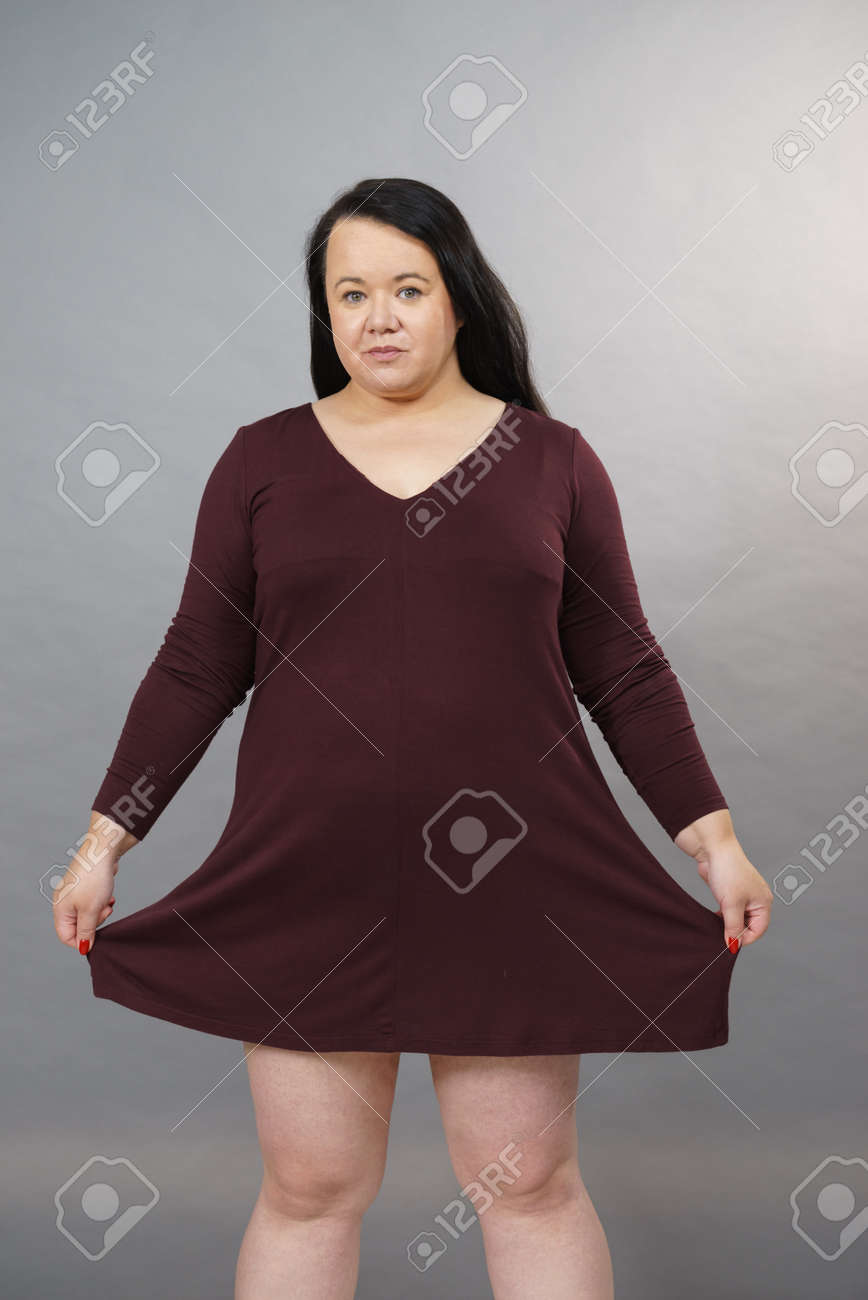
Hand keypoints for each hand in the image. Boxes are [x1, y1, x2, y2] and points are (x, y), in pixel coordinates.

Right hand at [53, 816, 129, 954]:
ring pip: (87, 913)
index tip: (97, 936)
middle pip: (77, 925)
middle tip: (106, 912)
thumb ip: (86, 931)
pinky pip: (92, 901)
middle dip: (94, 923)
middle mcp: (64, 901)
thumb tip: (83, 948)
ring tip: (108, 902)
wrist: (102, 851)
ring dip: (100, 912)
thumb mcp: (91, 910)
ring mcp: (74, 892)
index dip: (82, 940)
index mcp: (60, 909)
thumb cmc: (94, 879)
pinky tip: (109, 895)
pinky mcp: (84, 885)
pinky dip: (102, 901)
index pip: (66, 936)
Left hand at [675, 815, 772, 950]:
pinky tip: (715, 916)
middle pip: (749, 925)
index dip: (744, 938)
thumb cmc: (727, 872)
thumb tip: (734, 945)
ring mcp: (744, 895)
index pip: (759, 930)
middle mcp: (757, 899)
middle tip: (721, 933)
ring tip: (717, 923)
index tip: (729, 942)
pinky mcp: (732, 892)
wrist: (713, 849)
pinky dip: (724, 916)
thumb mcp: (730, 904)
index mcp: (763, 902)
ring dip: (729, 923)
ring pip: (738, 918)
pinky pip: (730, 910)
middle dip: (736, 931)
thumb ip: (733, 927)